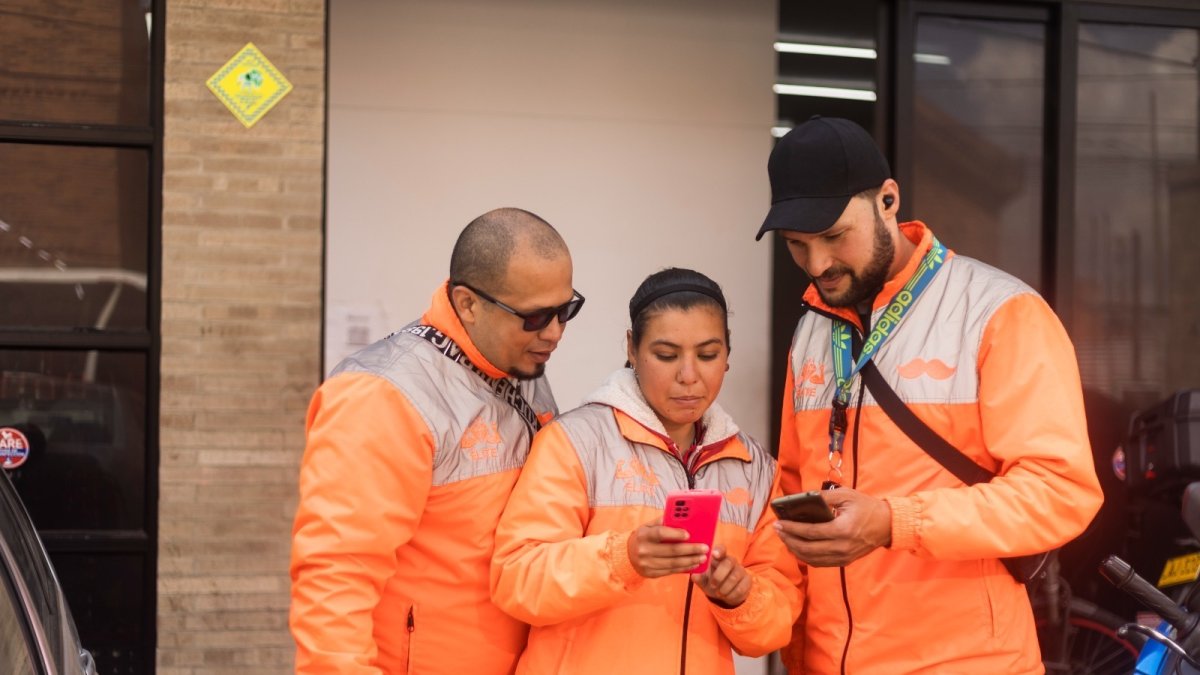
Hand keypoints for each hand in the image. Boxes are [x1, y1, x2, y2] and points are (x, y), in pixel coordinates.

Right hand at [626, 518, 709, 577]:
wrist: (627, 556)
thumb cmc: (643, 537)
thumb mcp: (648, 526)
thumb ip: (662, 522)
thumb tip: (681, 518)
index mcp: (644, 535)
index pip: (660, 533)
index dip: (675, 534)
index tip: (689, 534)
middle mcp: (644, 550)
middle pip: (671, 550)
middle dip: (691, 549)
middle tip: (704, 548)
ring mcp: (647, 564)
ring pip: (673, 563)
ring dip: (690, 560)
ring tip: (702, 558)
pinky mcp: (651, 574)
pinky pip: (671, 571)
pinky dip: (684, 568)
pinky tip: (693, 564)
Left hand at [693, 546, 750, 607]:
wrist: (725, 595)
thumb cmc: (713, 584)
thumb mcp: (704, 582)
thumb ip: (699, 579)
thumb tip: (694, 575)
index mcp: (719, 558)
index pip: (721, 549)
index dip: (719, 550)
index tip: (714, 554)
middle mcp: (731, 561)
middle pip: (728, 562)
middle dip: (719, 576)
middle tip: (712, 585)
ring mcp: (741, 570)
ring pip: (734, 576)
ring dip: (724, 587)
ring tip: (719, 593)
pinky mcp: (747, 580)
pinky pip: (741, 587)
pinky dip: (731, 594)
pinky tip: (726, 596)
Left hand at [774, 488, 891, 566]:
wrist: (887, 526)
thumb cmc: (866, 507)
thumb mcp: (847, 495)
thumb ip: (824, 496)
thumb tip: (802, 498)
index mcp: (843, 530)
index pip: (811, 532)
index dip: (792, 528)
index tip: (779, 523)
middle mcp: (842, 547)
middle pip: (807, 548)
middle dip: (789, 539)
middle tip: (777, 529)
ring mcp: (843, 557)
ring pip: (812, 559)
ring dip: (795, 549)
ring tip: (784, 537)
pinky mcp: (844, 561)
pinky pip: (820, 563)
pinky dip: (805, 557)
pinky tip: (797, 547)